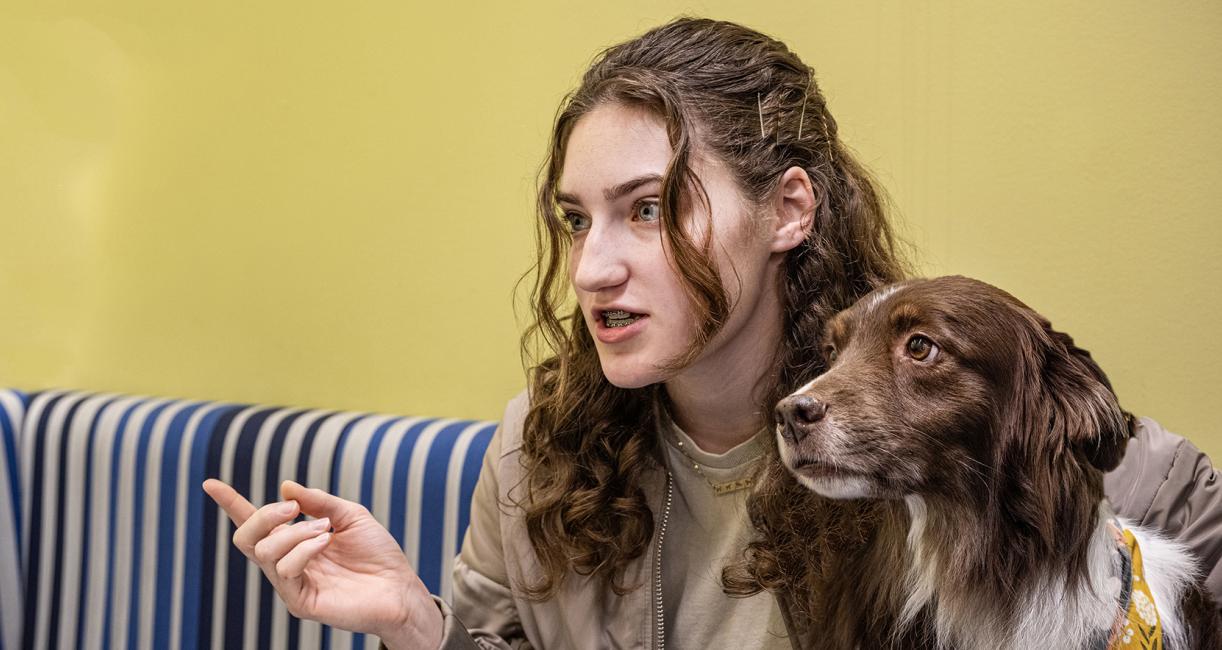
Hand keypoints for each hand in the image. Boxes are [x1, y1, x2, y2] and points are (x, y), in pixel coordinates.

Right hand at [201, 479, 442, 648]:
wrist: (399, 586)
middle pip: (246, 538)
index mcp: (294, 542)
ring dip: (295, 532)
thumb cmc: (377, 553)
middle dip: (263, 515)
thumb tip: (284, 486)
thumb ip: (318, 501)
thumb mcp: (349, 515)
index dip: (231, 503)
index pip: (254, 523)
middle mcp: (286, 563)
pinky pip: (285, 570)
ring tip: (324, 531)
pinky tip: (324, 544)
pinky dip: (303, 549)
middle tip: (292, 507)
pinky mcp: (299, 602)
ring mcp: (290, 584)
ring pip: (265, 552)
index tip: (210, 484)